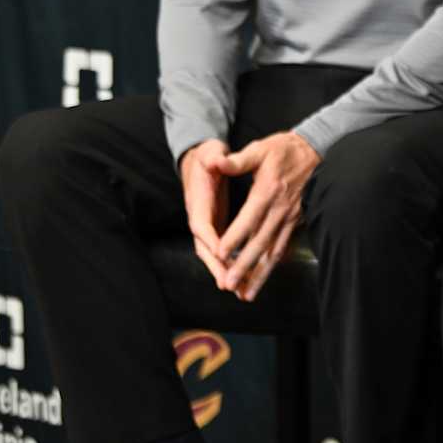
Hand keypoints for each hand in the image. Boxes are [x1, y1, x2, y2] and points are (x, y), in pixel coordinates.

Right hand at [179, 140, 231, 284]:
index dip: (210, 239)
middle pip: (204, 247)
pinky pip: (222, 251)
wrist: (201, 159)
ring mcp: (207, 225)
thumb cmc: (208, 155)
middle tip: (228, 284)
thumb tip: (212, 158)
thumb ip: (213, 156)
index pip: (201, 224)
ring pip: (214, 254)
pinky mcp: (217, 227)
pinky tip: (244, 279)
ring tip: (238, 290)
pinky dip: (231, 265)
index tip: (220, 253)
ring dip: (224, 272)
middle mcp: (199, 217)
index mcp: (198, 200)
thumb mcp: (210, 152)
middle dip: (216, 267)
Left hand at [214, 132, 320, 301]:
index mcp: (268, 192)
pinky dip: (273, 266)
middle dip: (244, 266)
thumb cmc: (285, 150)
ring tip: (247, 294)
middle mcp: (280, 209)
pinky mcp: (297, 222)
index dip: (234, 238)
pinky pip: (284, 248)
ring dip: (260, 274)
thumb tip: (215, 162)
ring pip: (274, 251)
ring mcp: (290, 218)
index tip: (219, 255)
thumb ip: (237, 160)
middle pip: (260, 242)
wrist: (318, 150)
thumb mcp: (260, 149)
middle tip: (229, 285)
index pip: (248, 219)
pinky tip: (263, 279)